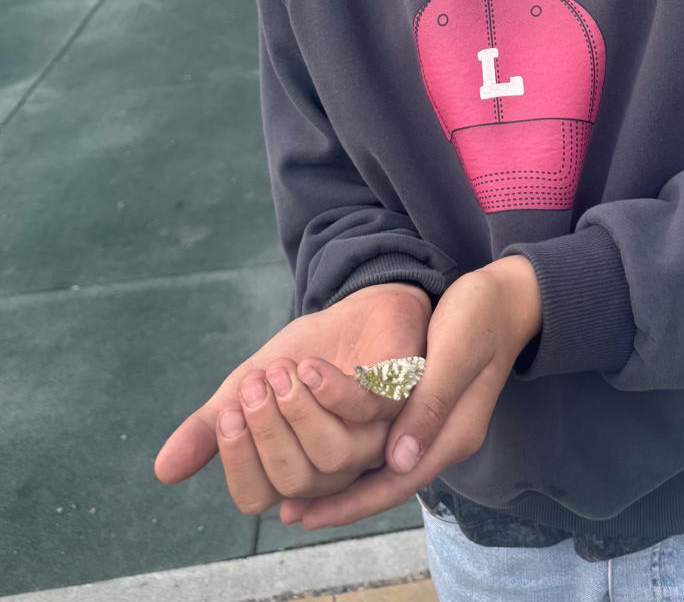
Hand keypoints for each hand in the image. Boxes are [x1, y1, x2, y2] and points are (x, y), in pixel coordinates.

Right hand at [153, 283, 431, 513]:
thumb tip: (162, 471)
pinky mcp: (401, 403)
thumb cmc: (306, 355)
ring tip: (282, 370)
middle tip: (253, 385)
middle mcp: (334, 467)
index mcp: (294, 468)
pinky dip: (335, 393)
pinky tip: (311, 367)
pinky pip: (368, 415)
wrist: (358, 307)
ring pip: (334, 456)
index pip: (257, 497)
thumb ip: (212, 425)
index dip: (237, 462)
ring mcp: (372, 439)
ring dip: (300, 413)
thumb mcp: (250, 384)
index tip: (226, 413)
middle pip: (295, 480)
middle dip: (267, 432)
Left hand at [277, 256, 542, 529]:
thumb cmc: (481, 316)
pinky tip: (331, 446)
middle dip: (340, 500)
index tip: (307, 516)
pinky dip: (359, 452)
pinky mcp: (431, 408)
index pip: (396, 483)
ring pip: (386, 467)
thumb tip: (399, 461)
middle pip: (388, 484)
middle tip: (288, 513)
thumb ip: (430, 405)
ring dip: (346, 480)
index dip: (351, 502)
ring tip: (299, 490)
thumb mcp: (455, 353)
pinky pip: (389, 442)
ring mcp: (439, 426)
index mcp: (453, 434)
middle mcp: (445, 440)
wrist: (511, 296)